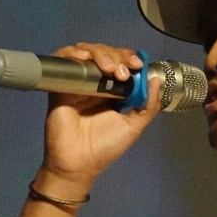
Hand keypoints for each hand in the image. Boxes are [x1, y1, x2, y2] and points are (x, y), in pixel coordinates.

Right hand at [40, 42, 163, 188]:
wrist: (78, 163)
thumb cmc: (104, 148)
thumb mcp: (133, 127)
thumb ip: (147, 106)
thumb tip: (156, 80)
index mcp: (113, 91)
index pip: (121, 62)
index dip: (128, 57)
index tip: (137, 64)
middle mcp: (95, 83)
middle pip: (105, 53)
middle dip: (116, 56)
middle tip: (122, 72)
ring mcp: (77, 83)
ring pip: (86, 52)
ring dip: (99, 54)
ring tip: (108, 69)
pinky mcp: (60, 86)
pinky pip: (62, 60)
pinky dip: (72, 53)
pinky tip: (84, 59)